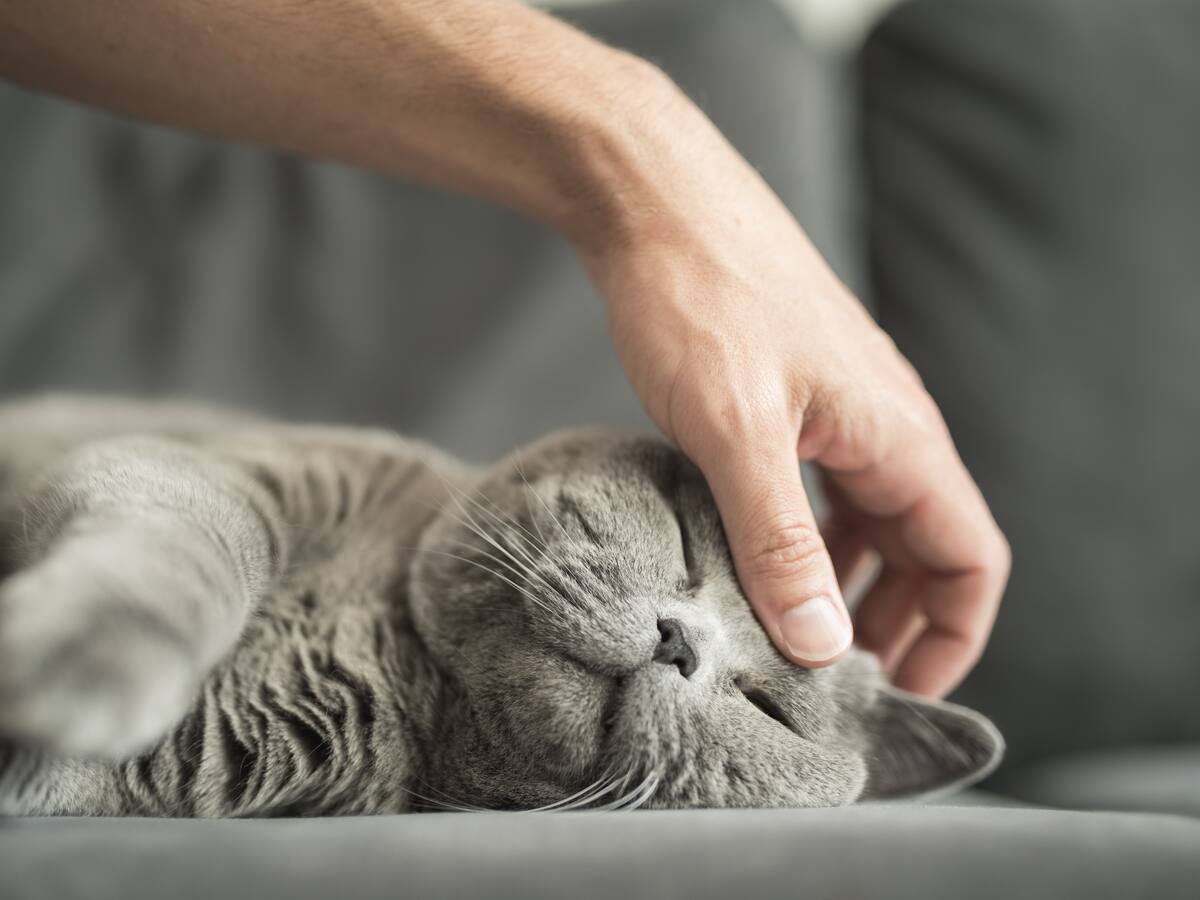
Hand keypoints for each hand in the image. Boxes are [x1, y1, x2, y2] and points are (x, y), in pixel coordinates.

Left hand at [576, 96, 1008, 696]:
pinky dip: (800, 538)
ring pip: (866, 520)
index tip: (897, 696)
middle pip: (922, 547)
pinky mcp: (786, 399)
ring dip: (843, 583)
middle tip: (832, 682)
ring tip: (788, 637)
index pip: (969, 557)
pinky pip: (817, 488)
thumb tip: (822, 643)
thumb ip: (778, 540)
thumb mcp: (736, 431)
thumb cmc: (698, 296)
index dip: (951, 636)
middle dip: (892, 622)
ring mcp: (834, 409)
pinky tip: (750, 562)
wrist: (650, 199)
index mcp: (896, 435)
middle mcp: (881, 424)